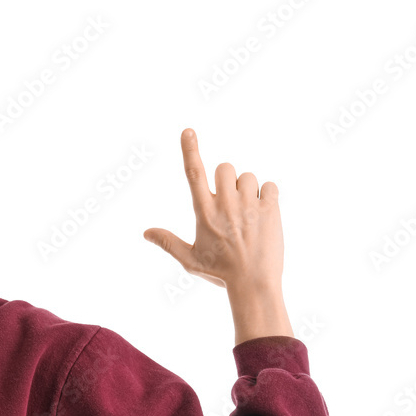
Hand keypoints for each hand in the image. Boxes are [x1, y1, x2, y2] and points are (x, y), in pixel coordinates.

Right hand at [143, 128, 283, 292]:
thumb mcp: (190, 260)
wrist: (253, 284)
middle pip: (224, 167)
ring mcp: (249, 206)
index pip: (194, 174)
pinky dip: (268, 195)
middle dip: (226, 179)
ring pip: (248, 176)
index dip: (190, 150)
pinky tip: (263, 213)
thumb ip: (168, 242)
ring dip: (247, 188)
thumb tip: (146, 233)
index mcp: (204, 212)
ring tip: (247, 214)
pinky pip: (270, 186)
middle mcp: (225, 204)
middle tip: (230, 203)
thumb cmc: (221, 273)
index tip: (188, 131)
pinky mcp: (270, 210)